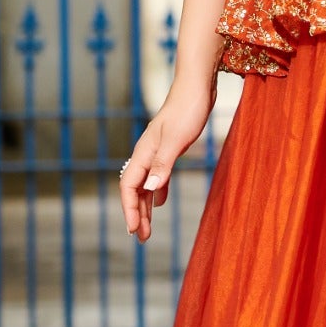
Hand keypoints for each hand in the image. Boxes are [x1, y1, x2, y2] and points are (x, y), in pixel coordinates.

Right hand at [119, 72, 217, 242]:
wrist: (196, 87)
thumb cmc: (187, 110)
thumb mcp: (176, 139)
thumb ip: (163, 164)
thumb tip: (150, 189)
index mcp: (144, 152)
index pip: (129, 186)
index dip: (129, 209)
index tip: (134, 230)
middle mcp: (146, 154)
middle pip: (135, 190)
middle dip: (136, 215)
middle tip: (142, 239)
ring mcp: (156, 151)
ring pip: (145, 185)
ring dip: (146, 207)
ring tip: (149, 228)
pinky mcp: (169, 148)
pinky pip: (157, 176)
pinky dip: (157, 191)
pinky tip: (161, 201)